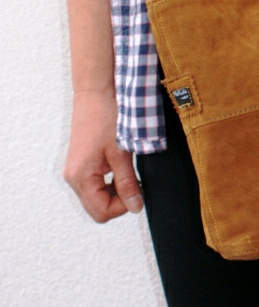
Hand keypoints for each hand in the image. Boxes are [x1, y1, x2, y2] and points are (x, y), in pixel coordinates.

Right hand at [63, 90, 143, 222]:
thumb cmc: (106, 117)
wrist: (95, 94)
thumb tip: (136, 206)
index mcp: (81, 177)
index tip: (137, 190)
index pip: (102, 212)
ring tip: (126, 172)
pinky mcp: (80, 165)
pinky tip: (118, 168)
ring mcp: (74, 172)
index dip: (123, 206)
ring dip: (114, 192)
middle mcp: (73, 178)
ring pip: (96, 198)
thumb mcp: (121, 153)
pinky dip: (108, 183)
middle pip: (97, 209)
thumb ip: (128, 183)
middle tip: (134, 183)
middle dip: (118, 201)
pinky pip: (93, 186)